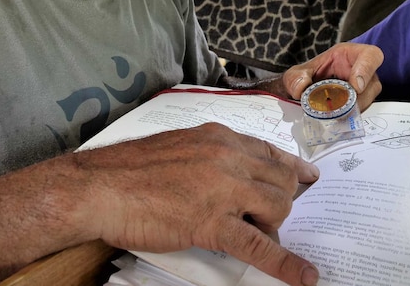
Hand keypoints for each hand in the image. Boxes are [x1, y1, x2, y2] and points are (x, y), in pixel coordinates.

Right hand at [72, 123, 321, 285]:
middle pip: (281, 180)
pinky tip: (304, 276)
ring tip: (255, 233)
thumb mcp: (179, 147)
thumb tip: (231, 176)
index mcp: (219, 138)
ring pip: (278, 207)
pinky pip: (259, 245)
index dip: (293, 167)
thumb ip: (210, 155)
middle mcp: (228, 157)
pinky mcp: (212, 223)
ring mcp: (223, 189)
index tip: (309, 177)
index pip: (269, 151)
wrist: (100, 186)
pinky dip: (286, 264)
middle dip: (282, 201)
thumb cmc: (130, 169)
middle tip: (267, 217)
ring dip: (274, 224)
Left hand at [281, 43, 382, 110]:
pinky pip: (360, 111)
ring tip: (333, 115)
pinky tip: (336, 120)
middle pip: (373, 84)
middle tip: (340, 109)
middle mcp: (361, 71)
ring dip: (352, 111)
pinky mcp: (359, 104)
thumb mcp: (296, 73)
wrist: (304, 92)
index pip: (371, 56)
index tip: (355, 87)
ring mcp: (363, 89)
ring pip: (368, 100)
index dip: (367, 70)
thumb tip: (301, 88)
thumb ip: (295, 78)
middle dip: (359, 99)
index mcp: (349, 55)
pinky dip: (348, 117)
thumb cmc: (306, 76)